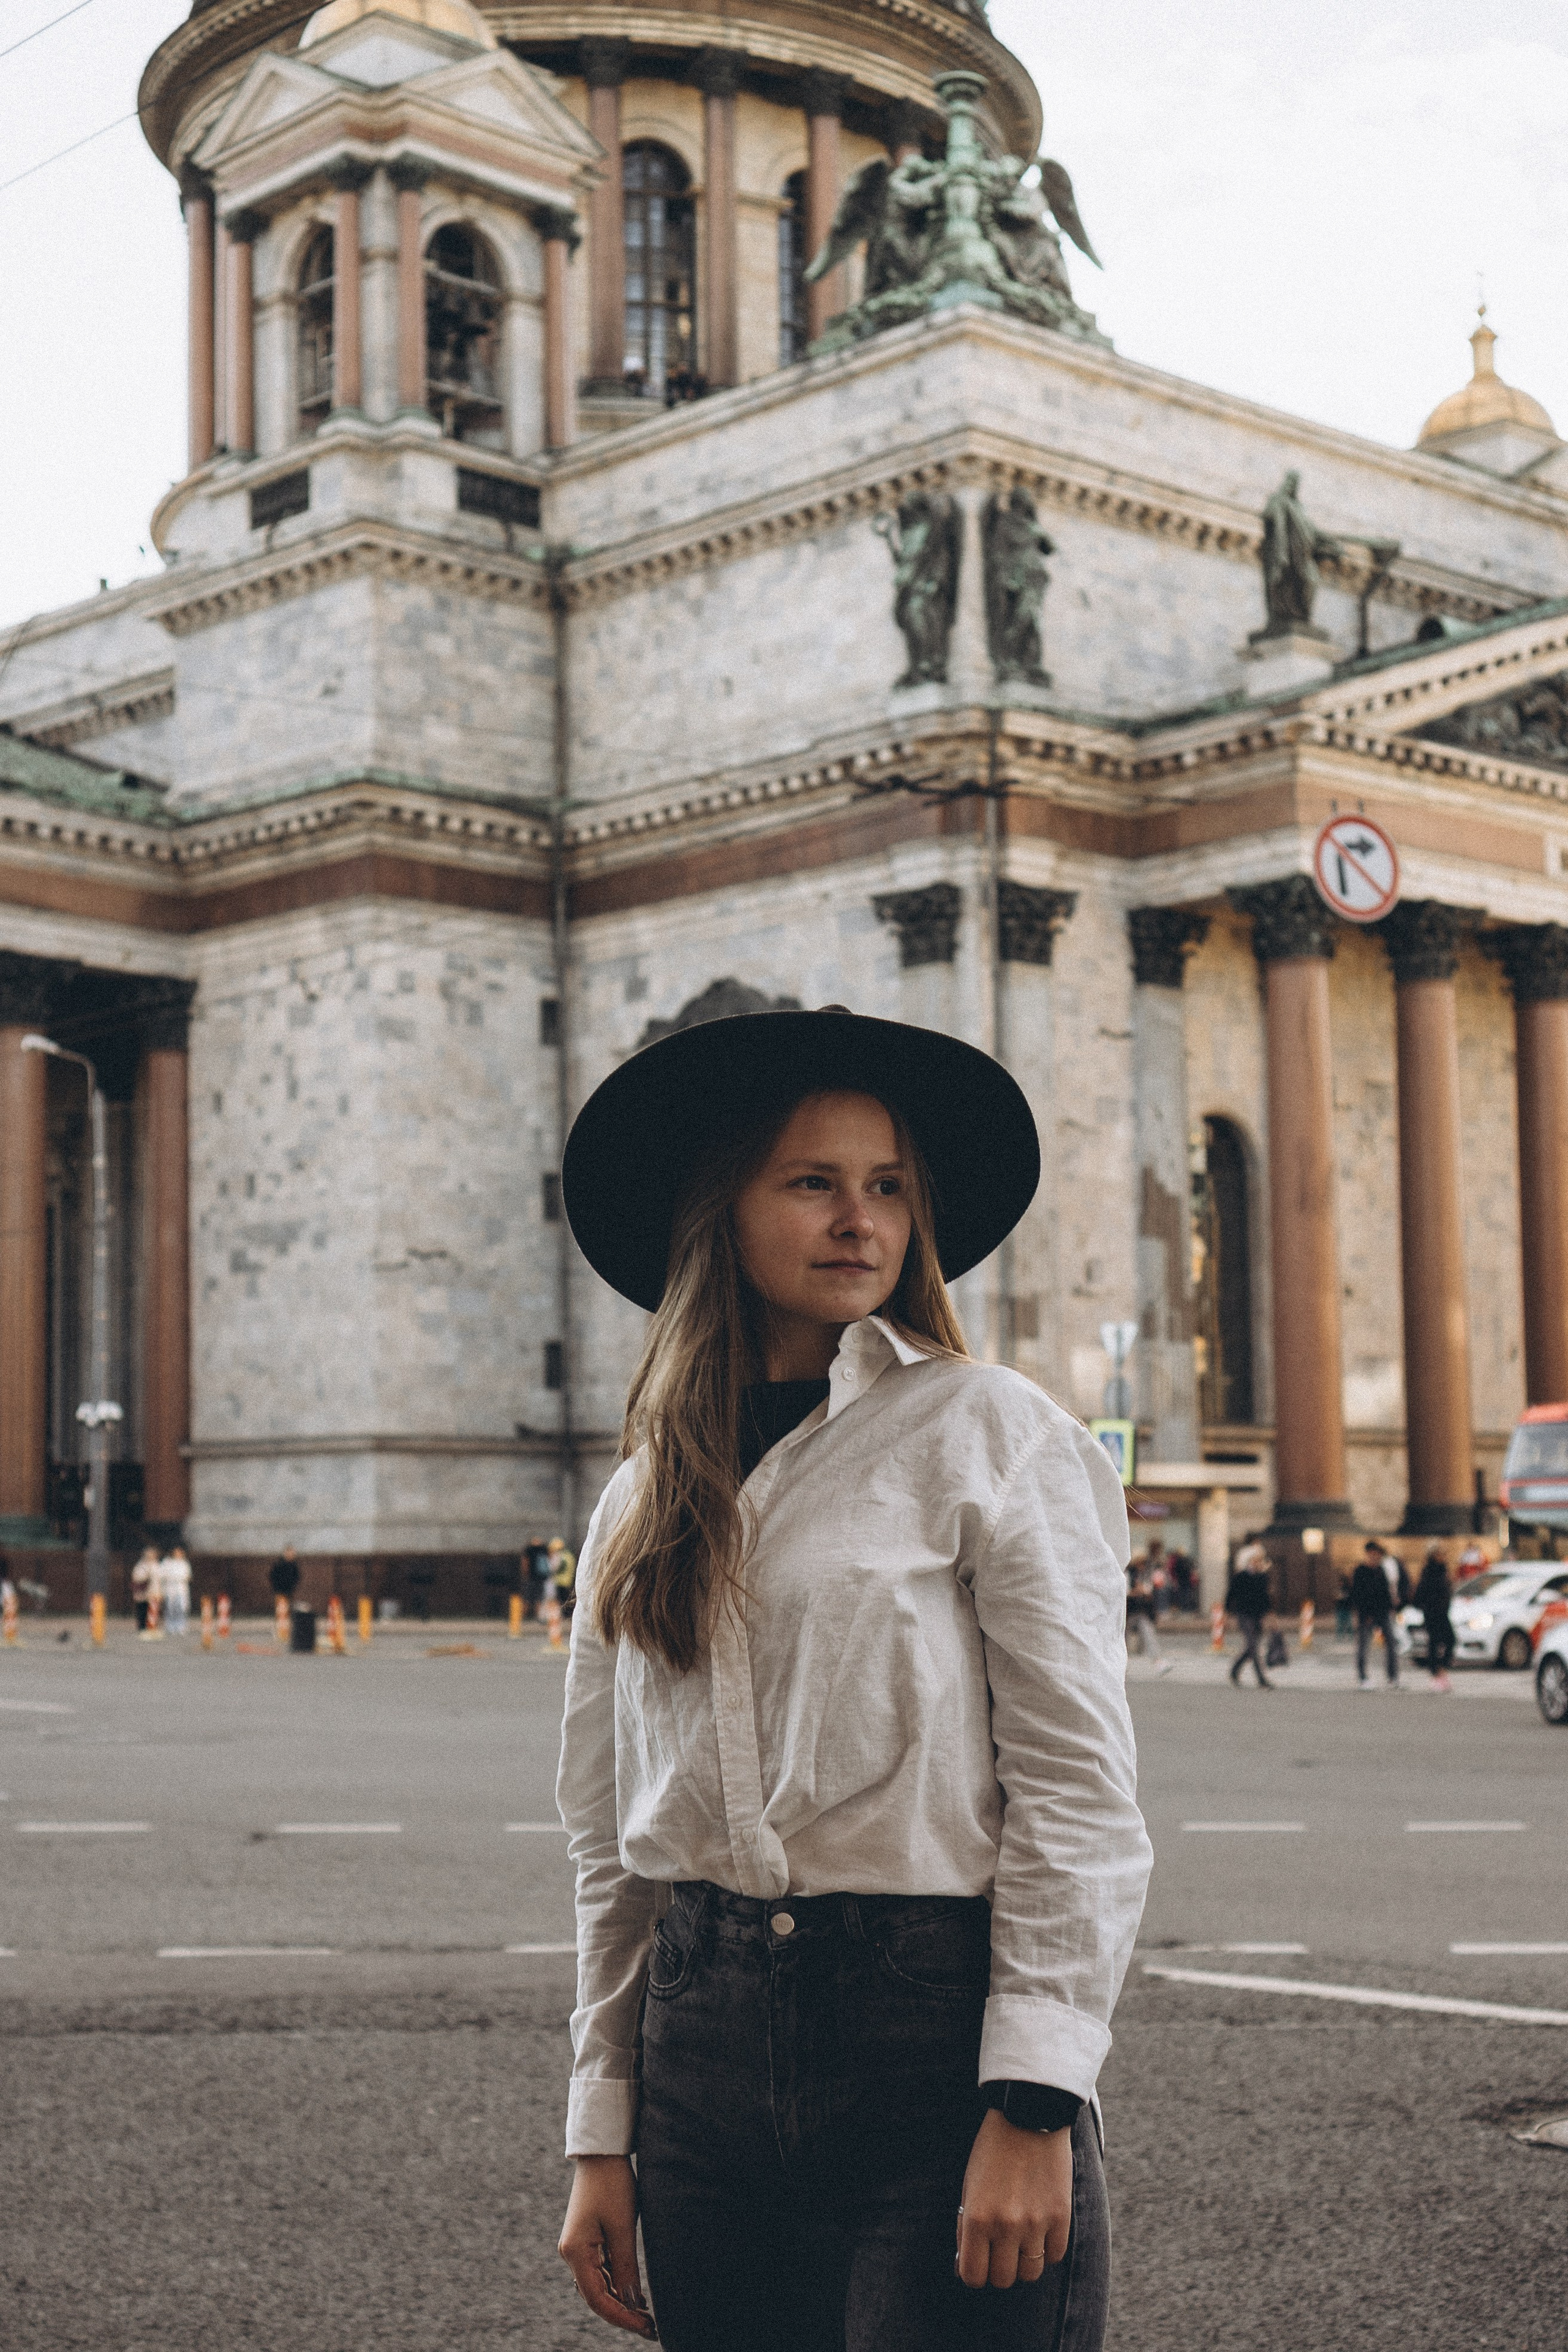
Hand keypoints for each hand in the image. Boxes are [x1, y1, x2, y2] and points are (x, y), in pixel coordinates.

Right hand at [559, 2155, 657, 2336]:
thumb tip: (632, 2303)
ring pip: (599, 2285)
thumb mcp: (622, 2227)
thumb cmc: (612, 2185)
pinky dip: (617, 2283)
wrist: (601, 2152)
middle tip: (651, 2327)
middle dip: (623, 2313)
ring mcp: (577, 2247)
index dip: (622, 2317)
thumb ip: (626, 2267)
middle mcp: (571, 2254)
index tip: (647, 2327)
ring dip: (621, 2300)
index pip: (597, 2299)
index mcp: (575, 2252)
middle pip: (596, 2296)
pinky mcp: (586, 2240)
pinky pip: (600, 2270)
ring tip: (647, 2314)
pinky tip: (634, 2292)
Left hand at [955, 2108, 1072, 2289]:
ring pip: (1030, 2273)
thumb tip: (967, 2262)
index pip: (973, 2276)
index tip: (978, 2262)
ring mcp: (1035, 2223)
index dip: (974, 2273)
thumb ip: (967, 2225)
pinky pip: (1054, 2256)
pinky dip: (1047, 2249)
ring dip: (1024, 2262)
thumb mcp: (969, 2185)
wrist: (1029, 2114)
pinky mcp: (1061, 2216)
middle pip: (1003, 2279)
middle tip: (999, 2250)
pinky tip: (1040, 2230)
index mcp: (976, 2218)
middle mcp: (1005, 2226)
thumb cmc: (992, 2149)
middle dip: (998, 2268)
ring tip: (1021, 2240)